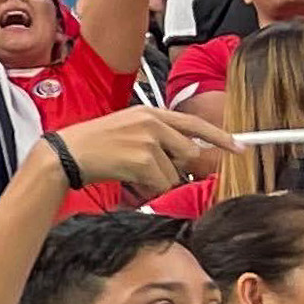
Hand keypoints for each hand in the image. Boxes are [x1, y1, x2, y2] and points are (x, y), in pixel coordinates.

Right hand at [49, 105, 223, 201]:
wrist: (65, 154)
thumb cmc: (92, 145)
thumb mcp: (128, 130)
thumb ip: (157, 138)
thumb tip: (184, 159)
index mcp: (151, 113)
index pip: (195, 124)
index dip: (220, 137)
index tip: (238, 147)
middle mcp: (153, 123)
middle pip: (190, 154)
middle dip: (180, 171)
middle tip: (157, 177)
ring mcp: (149, 140)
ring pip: (175, 174)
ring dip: (159, 183)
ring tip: (132, 176)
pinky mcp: (143, 159)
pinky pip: (161, 184)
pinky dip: (148, 190)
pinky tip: (128, 181)